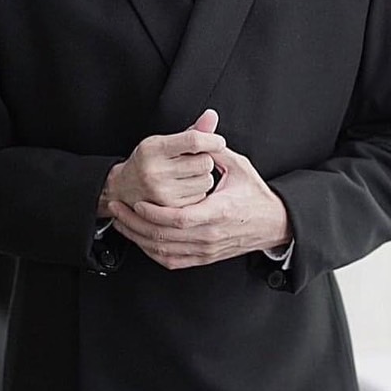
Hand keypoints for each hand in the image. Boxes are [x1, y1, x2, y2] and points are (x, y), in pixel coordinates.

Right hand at [98, 109, 223, 214]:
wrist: (122, 188)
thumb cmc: (148, 161)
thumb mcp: (163, 141)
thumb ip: (190, 131)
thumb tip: (212, 115)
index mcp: (154, 149)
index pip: (193, 141)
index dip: (212, 140)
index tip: (218, 142)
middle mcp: (156, 171)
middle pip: (205, 162)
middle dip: (206, 159)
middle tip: (195, 160)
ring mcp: (163, 192)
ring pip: (206, 181)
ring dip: (203, 177)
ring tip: (187, 175)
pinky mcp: (170, 209)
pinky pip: (201, 197)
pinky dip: (198, 192)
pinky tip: (184, 188)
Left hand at [109, 135, 290, 269]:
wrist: (273, 224)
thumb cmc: (255, 194)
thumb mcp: (240, 167)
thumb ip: (215, 151)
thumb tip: (200, 129)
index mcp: (219, 212)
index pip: (179, 218)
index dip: (154, 213)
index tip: (138, 201)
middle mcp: (211, 235)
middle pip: (164, 237)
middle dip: (135, 223)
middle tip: (117, 208)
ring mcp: (206, 249)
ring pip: (164, 251)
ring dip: (138, 237)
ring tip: (121, 221)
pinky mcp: (204, 257)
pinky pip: (172, 261)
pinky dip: (152, 251)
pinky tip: (139, 238)